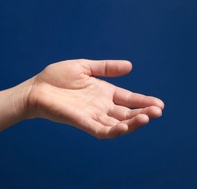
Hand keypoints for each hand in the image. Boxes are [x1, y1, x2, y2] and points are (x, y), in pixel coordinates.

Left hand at [24, 59, 163, 138]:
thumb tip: (130, 66)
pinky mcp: (83, 122)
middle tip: (158, 110)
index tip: (160, 104)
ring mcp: (93, 115)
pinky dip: (115, 130)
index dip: (144, 101)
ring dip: (134, 122)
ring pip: (118, 123)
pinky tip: (126, 126)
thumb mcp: (85, 67)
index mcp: (104, 92)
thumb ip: (106, 68)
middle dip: (144, 112)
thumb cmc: (57, 77)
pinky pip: (102, 130)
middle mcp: (102, 106)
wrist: (36, 88)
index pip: (129, 99)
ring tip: (148, 117)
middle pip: (128, 113)